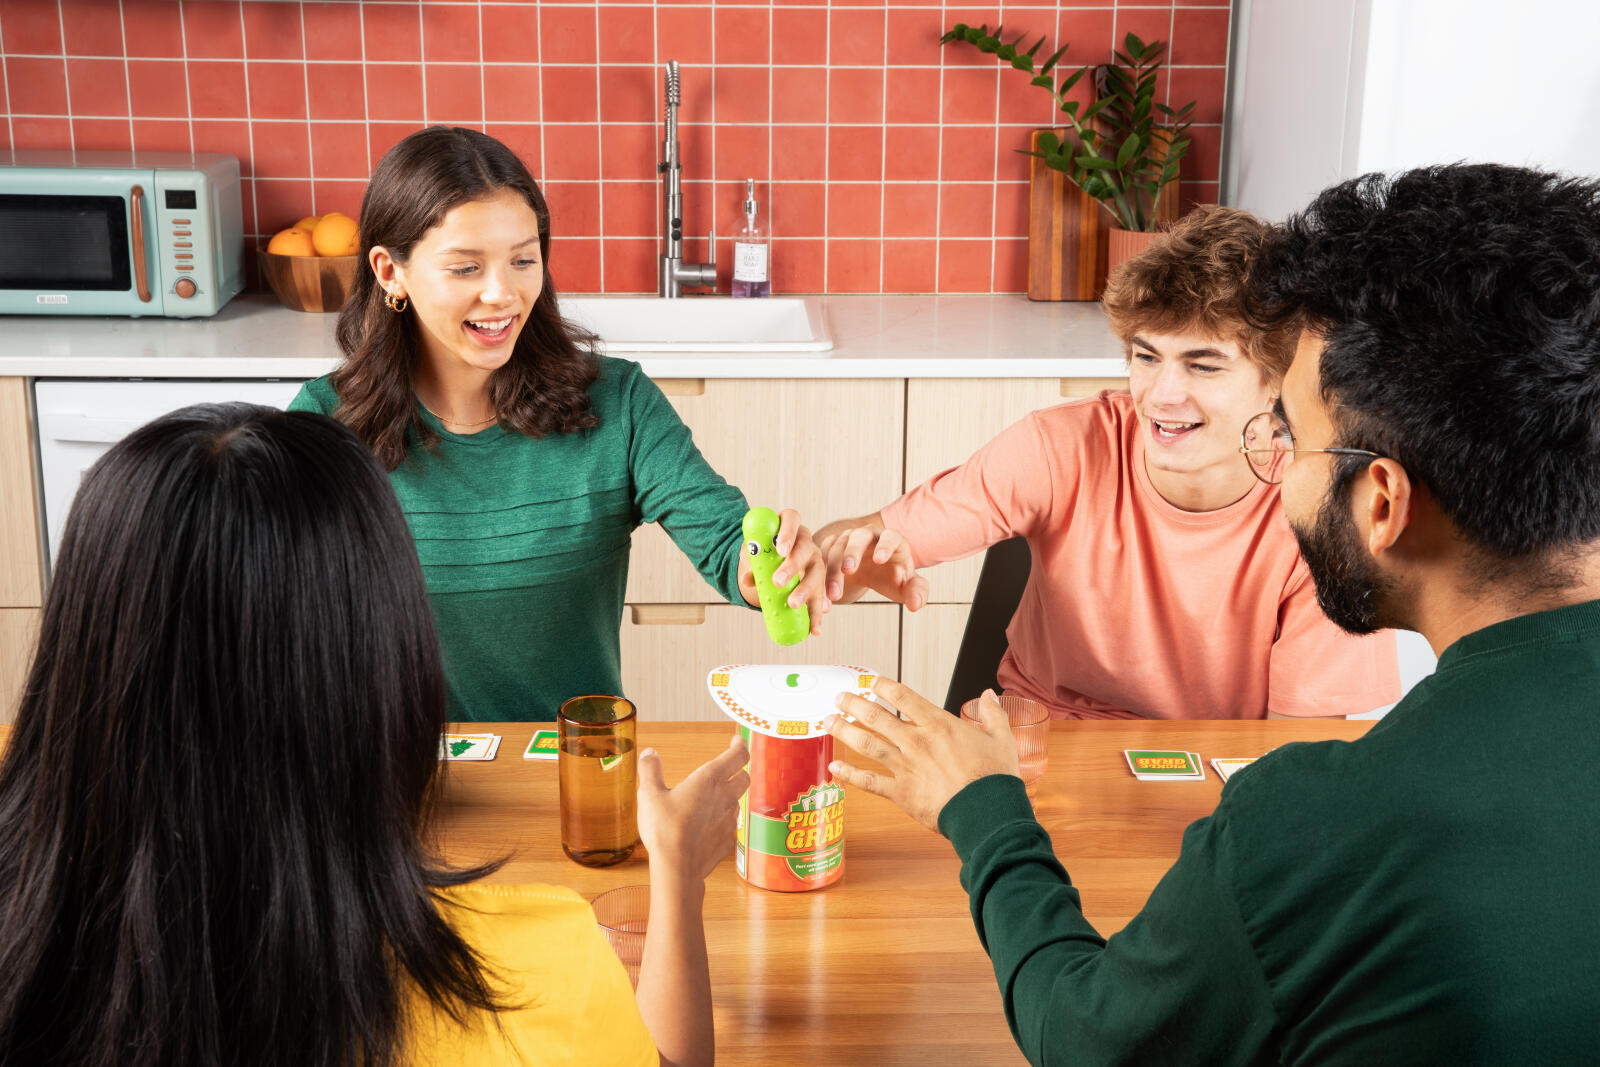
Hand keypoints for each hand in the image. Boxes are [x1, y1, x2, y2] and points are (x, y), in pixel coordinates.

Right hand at [636, 733, 750, 884]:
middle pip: (745, 778)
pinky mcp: (726, 841)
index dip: (740, 745)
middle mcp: (724, 797)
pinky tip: (708, 826)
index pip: (738, 755)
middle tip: (728, 768)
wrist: (677, 868)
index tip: (736, 741)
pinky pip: (729, 826)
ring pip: (738, 802)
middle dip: (739, 770)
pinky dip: (722, 822)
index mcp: (709, 779)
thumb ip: (650, 770)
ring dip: (730, 797)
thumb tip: (649, 753)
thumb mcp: (649, 794)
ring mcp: (728, 821)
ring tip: (713, 798)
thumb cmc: (665, 829)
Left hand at [738, 507, 831, 635]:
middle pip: (805, 549)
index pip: (791, 520)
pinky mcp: (819, 582)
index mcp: (790, 525)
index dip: (788, 533)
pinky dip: (816, 613)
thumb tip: (747, 579)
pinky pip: (820, 596)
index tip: (780, 549)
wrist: (774, 561)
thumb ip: (753, 561)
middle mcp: (806, 542)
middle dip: (792, 566)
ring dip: (805, 590)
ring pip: (817, 574)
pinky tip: (814, 627)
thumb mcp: (756, 552)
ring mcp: (816, 561)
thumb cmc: (764, 551)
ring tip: (792, 604)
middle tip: (777, 581)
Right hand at [818, 524, 928, 610]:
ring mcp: (847, 539)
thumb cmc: (892, 576)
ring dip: (833, 570)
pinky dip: (820, 575)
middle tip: (848, 570)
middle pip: (859, 536)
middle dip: (853, 551)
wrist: (871, 571)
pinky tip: (821, 594)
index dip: (886, 545)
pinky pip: (821, 557)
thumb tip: (915, 604)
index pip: (890, 537)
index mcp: (891, 540)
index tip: (880, 559)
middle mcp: (868, 535)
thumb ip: (916, 592)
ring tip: (834, 594)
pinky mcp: (830, 548)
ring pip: (836, 548)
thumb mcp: (906, 586)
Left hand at [824, 680, 1019, 832]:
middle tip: (839, 697)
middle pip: (876, 716)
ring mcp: (906, 766)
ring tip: (828, 721)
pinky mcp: (901, 793)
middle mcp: (916, 741)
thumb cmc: (995, 778)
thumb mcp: (1001, 739)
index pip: (904, 697)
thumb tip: (988, 694)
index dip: (884, 686)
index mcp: (939, 725)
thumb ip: (992, 714)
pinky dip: (850, 775)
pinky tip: (835, 769)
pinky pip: (869, 782)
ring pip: (867, 744)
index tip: (871, 682)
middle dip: (854, 704)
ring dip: (845, 730)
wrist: (988, 812)